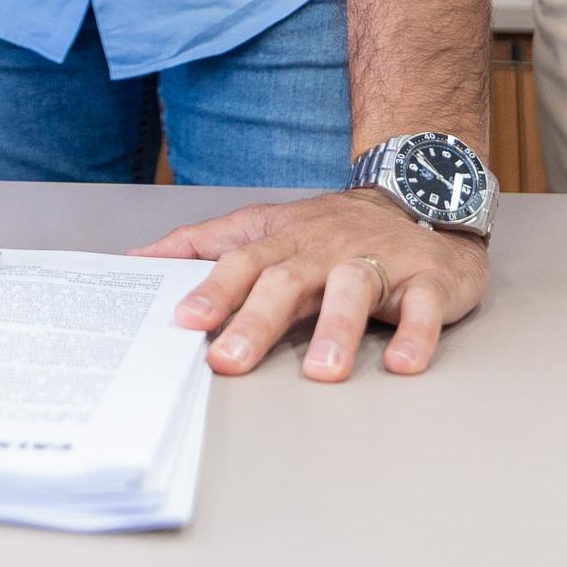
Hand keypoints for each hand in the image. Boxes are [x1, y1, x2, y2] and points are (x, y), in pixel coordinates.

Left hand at [139, 187, 489, 380]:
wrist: (421, 192)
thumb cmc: (331, 228)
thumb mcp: (265, 226)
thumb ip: (204, 244)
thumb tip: (138, 260)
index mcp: (285, 241)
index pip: (243, 263)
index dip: (214, 290)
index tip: (187, 320)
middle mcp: (326, 250)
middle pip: (288, 281)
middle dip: (258, 321)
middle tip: (232, 361)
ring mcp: (379, 261)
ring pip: (355, 289)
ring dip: (337, 331)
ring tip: (322, 373)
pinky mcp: (428, 280)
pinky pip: (424, 306)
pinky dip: (415, 333)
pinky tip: (403, 363)